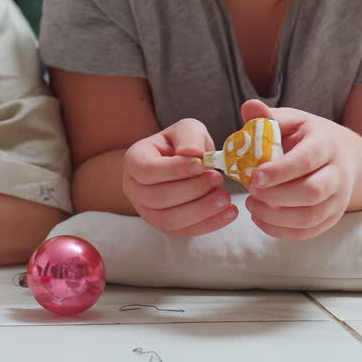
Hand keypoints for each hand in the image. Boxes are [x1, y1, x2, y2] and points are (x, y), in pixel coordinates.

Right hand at [122, 118, 237, 235]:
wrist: (181, 163)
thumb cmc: (181, 144)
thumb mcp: (186, 130)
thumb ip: (189, 136)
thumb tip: (192, 153)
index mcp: (135, 160)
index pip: (146, 170)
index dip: (173, 170)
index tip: (201, 165)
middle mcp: (133, 188)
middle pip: (157, 198)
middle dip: (192, 190)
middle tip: (217, 179)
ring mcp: (145, 210)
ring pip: (168, 220)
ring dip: (200, 211)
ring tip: (224, 198)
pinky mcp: (162, 225)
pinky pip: (182, 232)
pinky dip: (208, 225)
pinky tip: (228, 213)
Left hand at [240, 100, 359, 239]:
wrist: (345, 156)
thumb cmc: (310, 136)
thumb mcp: (293, 120)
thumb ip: (269, 117)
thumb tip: (249, 106)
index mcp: (325, 144)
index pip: (306, 160)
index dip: (280, 171)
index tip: (255, 176)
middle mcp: (337, 173)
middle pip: (311, 192)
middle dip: (275, 195)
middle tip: (249, 190)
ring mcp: (337, 199)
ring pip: (310, 217)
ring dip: (275, 216)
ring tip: (251, 205)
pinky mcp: (332, 217)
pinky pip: (309, 232)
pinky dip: (281, 231)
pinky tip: (260, 219)